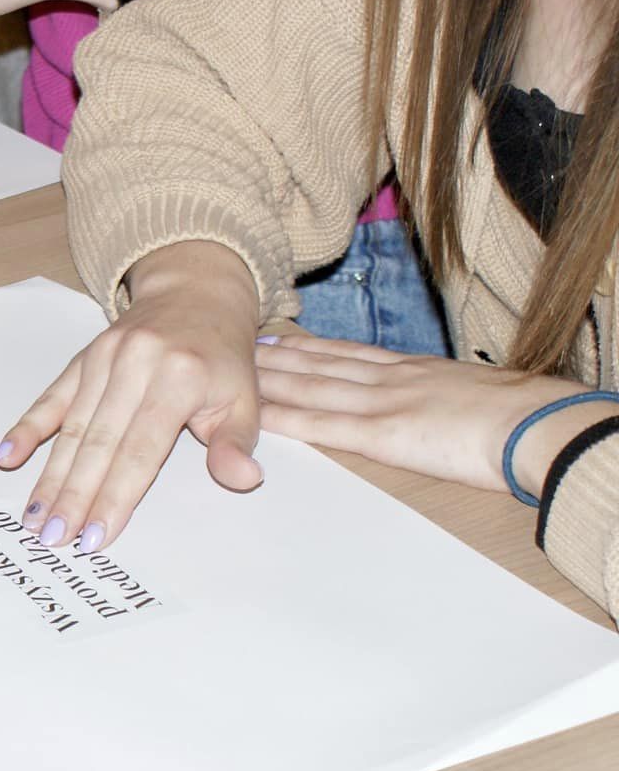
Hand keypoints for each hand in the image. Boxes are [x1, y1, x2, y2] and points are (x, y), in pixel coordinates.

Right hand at [0, 242, 266, 551]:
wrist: (195, 294)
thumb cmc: (221, 357)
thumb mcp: (246, 398)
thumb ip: (237, 442)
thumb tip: (243, 480)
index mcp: (179, 378)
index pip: (141, 450)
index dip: (116, 496)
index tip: (96, 536)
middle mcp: (136, 365)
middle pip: (97, 444)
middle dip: (73, 496)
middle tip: (52, 539)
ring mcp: (103, 359)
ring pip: (71, 428)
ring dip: (49, 476)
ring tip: (33, 518)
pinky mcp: (82, 359)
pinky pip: (50, 398)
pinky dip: (26, 429)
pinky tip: (5, 458)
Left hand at [254, 335, 617, 495]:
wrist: (539, 425)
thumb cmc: (523, 419)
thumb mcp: (478, 397)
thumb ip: (446, 399)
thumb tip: (440, 409)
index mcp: (414, 371)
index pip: (348, 355)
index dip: (307, 347)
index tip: (275, 338)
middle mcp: (390, 378)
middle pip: (318, 364)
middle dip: (273, 358)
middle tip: (233, 348)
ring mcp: (382, 402)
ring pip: (310, 387)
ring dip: (268, 381)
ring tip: (231, 372)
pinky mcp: (382, 432)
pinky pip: (321, 424)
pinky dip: (285, 418)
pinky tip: (255, 416)